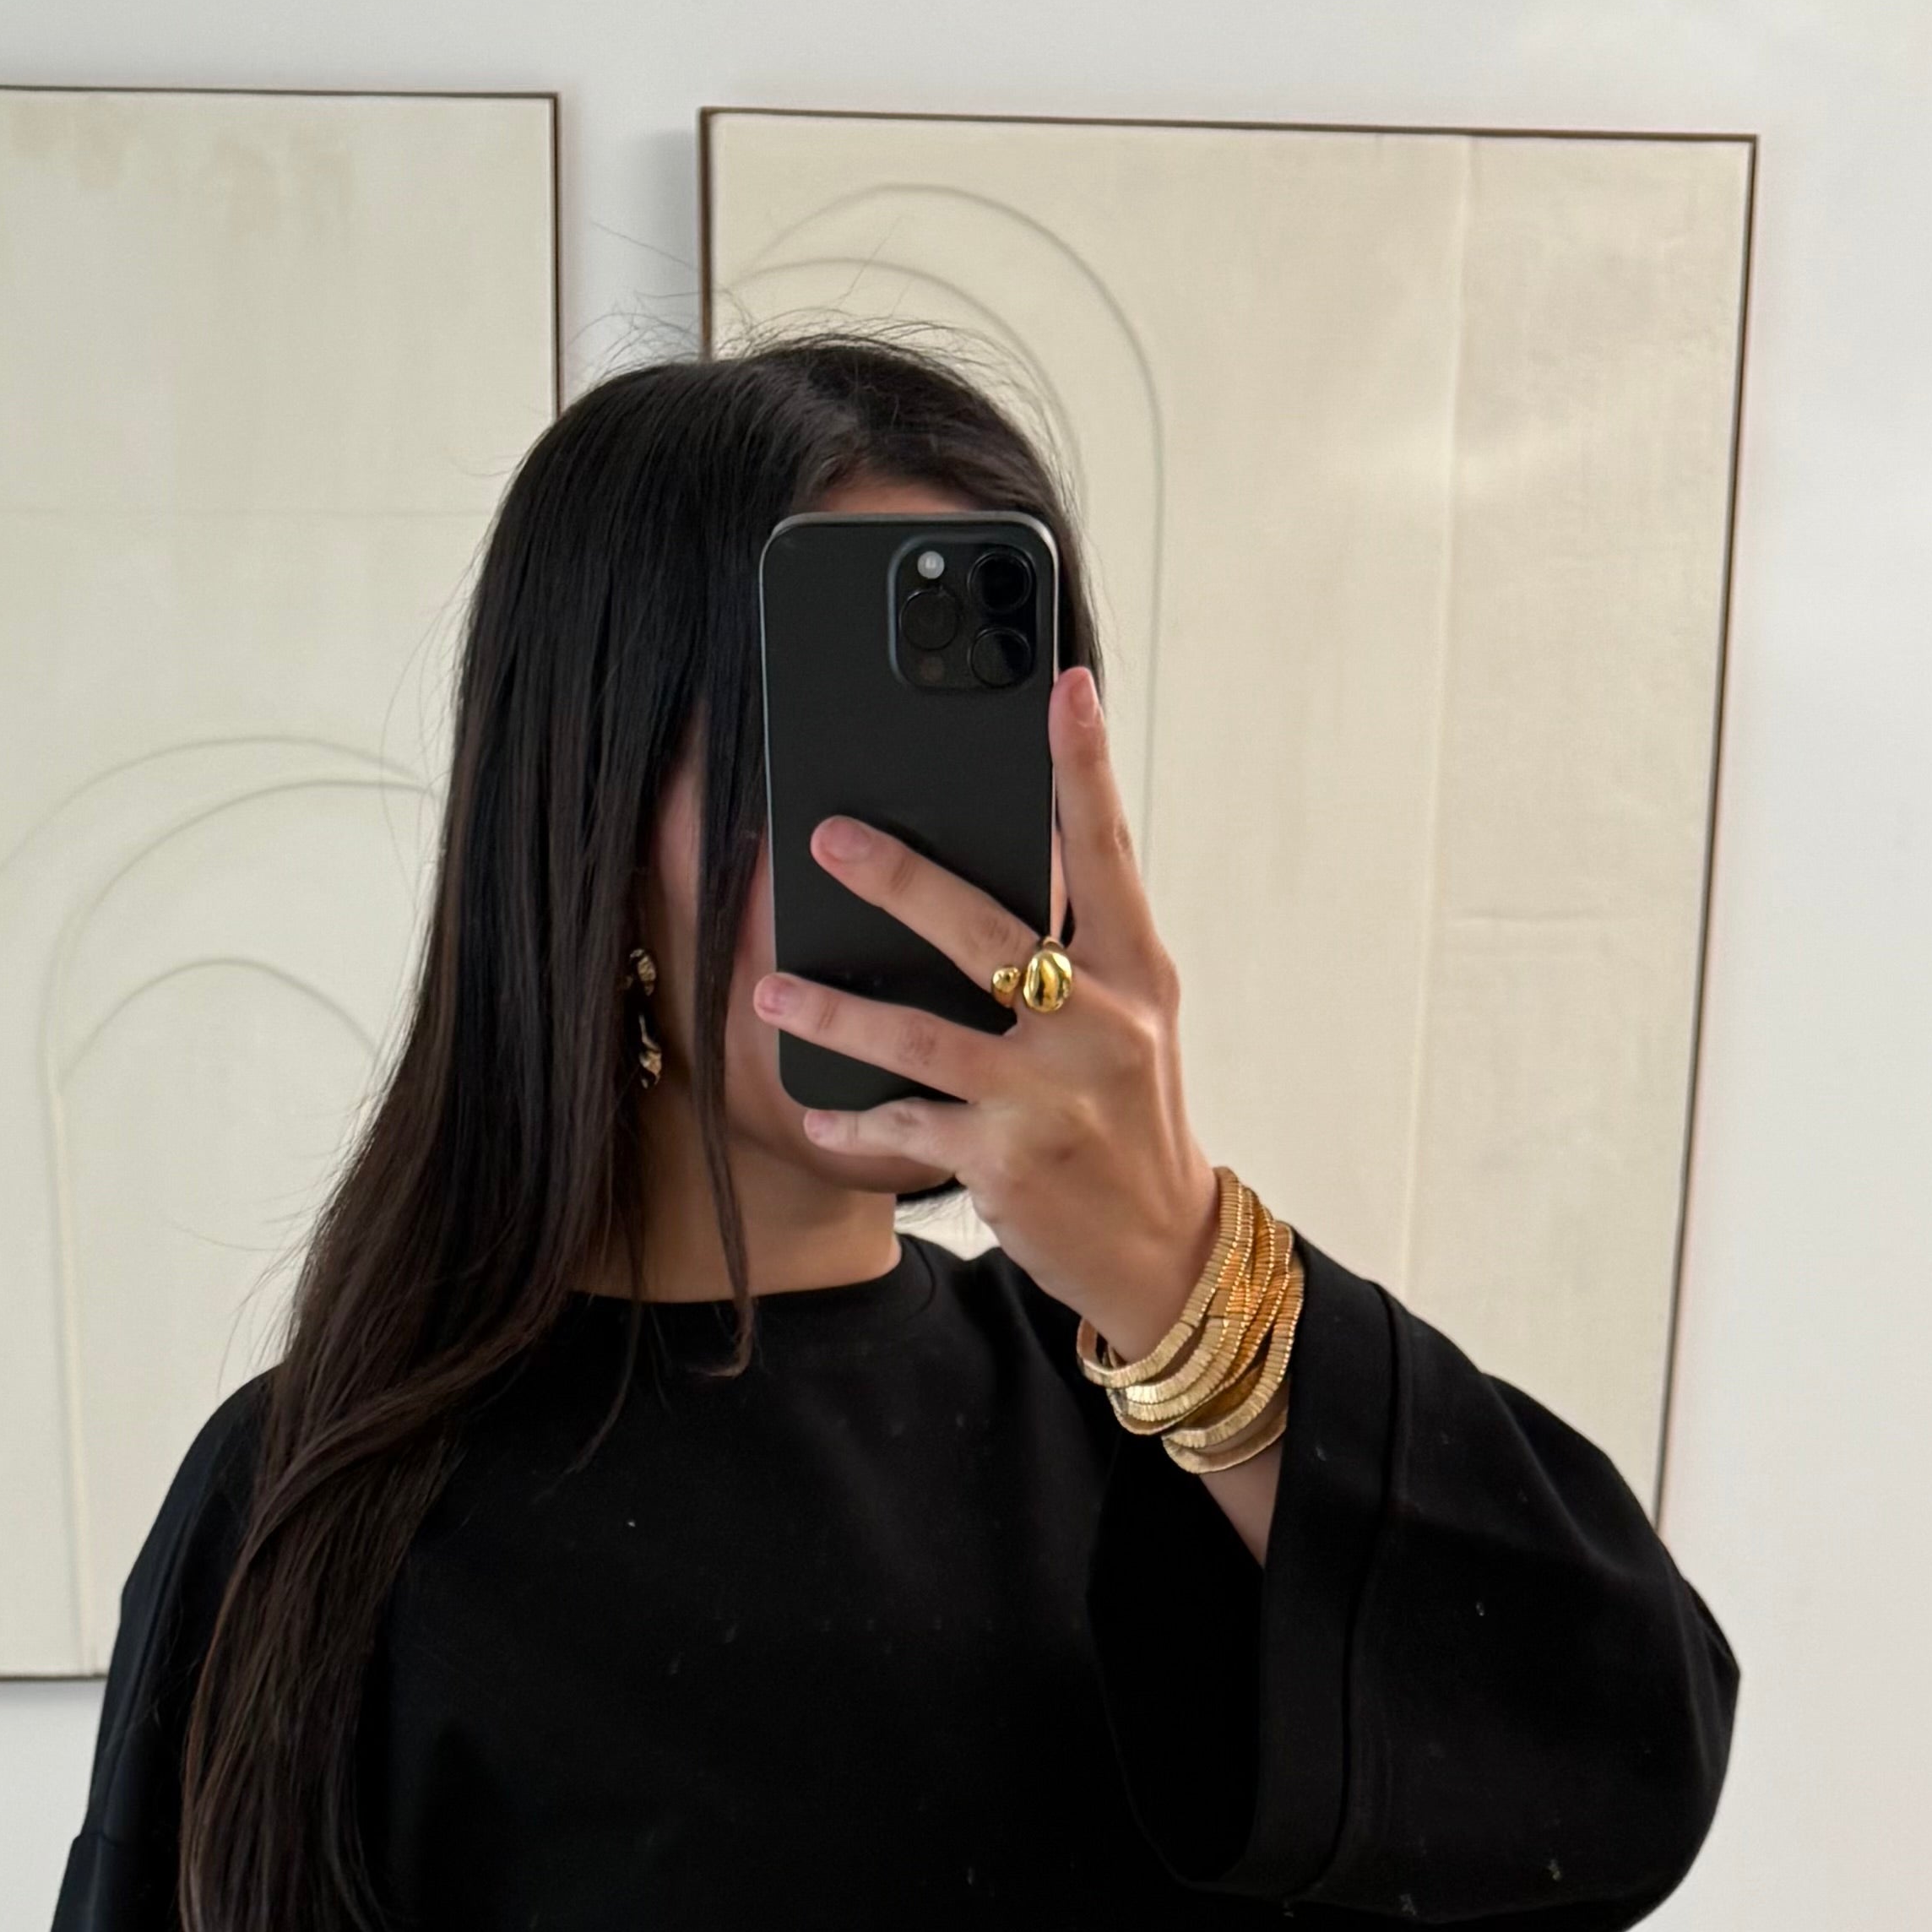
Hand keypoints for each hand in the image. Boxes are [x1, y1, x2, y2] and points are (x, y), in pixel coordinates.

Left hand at [753, 664, 1221, 1364]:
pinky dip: (853, 1122)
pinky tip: (814, 1108)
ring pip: (919, 1035)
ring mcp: (1050, 1094)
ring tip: (770, 989)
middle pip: (984, 931)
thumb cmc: (1129, 1111)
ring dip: (835, 1011)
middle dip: (897, 879)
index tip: (1064, 685)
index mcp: (1135, 968)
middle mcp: (1100, 1022)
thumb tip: (1008, 859)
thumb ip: (1080, 944)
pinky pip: (906, 1128)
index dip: (1085, 766)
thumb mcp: (1131, 1017)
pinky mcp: (1006, 1160)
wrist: (1161, 1246)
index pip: (1107, 850)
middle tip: (824, 837)